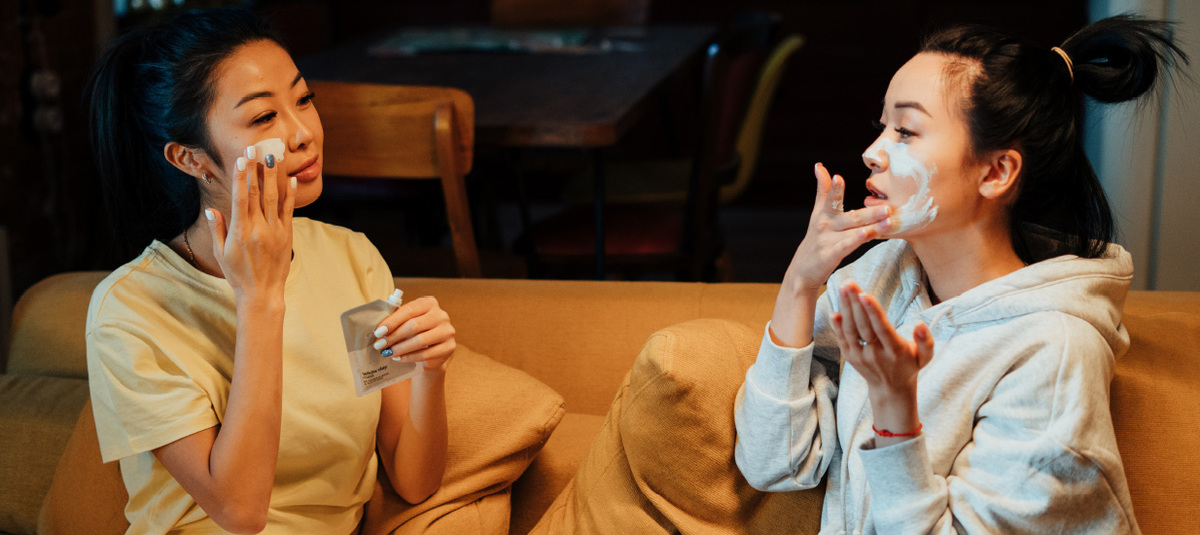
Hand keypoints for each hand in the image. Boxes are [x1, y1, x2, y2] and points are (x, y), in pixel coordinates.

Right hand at [205, 146, 295, 300]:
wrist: (262, 293)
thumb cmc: (237, 273)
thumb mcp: (221, 252)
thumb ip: (218, 229)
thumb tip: (211, 209)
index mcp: (240, 230)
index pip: (240, 197)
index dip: (240, 176)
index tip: (241, 159)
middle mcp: (258, 228)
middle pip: (257, 192)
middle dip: (256, 169)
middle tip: (256, 148)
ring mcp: (274, 231)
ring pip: (274, 198)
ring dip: (273, 176)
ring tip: (272, 157)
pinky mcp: (286, 235)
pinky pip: (289, 211)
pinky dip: (290, 195)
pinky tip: (291, 180)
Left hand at [373, 297, 455, 370]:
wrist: (434, 351)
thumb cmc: (416, 333)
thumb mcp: (408, 321)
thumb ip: (397, 321)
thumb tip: (379, 331)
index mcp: (429, 303)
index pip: (409, 310)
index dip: (392, 321)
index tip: (378, 332)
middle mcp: (441, 315)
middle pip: (414, 325)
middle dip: (393, 336)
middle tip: (380, 345)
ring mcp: (447, 331)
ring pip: (420, 341)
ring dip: (400, 348)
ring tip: (387, 353)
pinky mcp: (449, 347)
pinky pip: (425, 354)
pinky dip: (409, 357)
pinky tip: (399, 358)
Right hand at [786, 163, 892, 290]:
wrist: (802, 271)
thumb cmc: (815, 240)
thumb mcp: (817, 214)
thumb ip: (823, 191)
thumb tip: (820, 166)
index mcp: (824, 215)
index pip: (830, 199)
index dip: (833, 189)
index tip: (837, 178)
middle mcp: (825, 226)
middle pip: (851, 217)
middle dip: (870, 212)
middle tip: (887, 207)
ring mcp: (828, 241)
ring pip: (853, 231)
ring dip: (872, 225)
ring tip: (887, 220)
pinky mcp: (830, 255)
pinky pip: (847, 246)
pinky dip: (857, 240)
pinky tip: (869, 234)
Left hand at [832, 281, 933, 437]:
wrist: (890, 389)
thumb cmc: (909, 366)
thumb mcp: (925, 357)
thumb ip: (926, 342)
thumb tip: (920, 325)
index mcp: (894, 350)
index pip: (882, 328)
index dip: (873, 311)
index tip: (865, 294)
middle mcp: (875, 353)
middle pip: (863, 325)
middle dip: (855, 303)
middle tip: (849, 283)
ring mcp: (860, 356)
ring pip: (850, 330)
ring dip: (845, 308)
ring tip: (843, 289)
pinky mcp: (850, 356)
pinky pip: (842, 339)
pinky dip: (837, 325)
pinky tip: (834, 309)